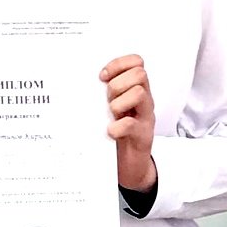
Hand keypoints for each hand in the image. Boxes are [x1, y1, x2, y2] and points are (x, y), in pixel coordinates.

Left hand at [101, 54, 155, 192]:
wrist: (131, 164)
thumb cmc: (119, 133)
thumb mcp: (112, 108)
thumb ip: (105, 93)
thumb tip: (81, 79)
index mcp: (136, 89)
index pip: (136, 62)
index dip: (119, 64)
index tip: (102, 76)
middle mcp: (144, 100)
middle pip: (140, 74)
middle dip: (118, 83)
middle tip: (108, 99)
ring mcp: (146, 117)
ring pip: (139, 93)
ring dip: (119, 102)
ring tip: (111, 114)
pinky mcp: (143, 136)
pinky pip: (132, 124)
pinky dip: (118, 126)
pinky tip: (110, 131)